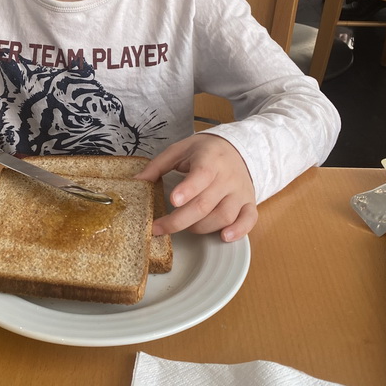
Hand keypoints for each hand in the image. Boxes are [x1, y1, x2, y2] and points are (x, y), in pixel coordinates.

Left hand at [134, 133, 256, 241]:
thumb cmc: (205, 151)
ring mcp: (240, 191)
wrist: (238, 149)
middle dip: (179, 220)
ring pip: (223, 215)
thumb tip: (137, 182)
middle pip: (205, 204)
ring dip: (201, 227)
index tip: (173, 200)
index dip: (188, 189)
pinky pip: (249, 220)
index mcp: (210, 159)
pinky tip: (224, 237)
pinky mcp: (249, 202)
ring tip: (186, 228)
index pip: (201, 175)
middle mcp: (227, 176)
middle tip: (159, 228)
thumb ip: (158, 166)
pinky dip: (238, 231)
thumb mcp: (180, 150)